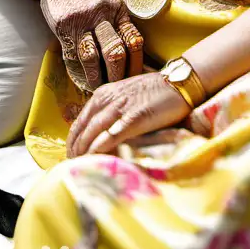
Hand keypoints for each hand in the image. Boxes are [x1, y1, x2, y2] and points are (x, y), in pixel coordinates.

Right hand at [36, 0, 143, 91]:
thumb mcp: (108, 6)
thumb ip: (118, 27)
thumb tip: (131, 61)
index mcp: (118, 10)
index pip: (134, 40)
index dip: (136, 64)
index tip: (136, 79)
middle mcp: (101, 15)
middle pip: (114, 52)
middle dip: (117, 75)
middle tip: (117, 89)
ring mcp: (81, 22)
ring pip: (92, 57)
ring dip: (96, 77)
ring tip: (99, 88)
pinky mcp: (64, 28)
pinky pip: (72, 56)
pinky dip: (78, 72)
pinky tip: (83, 79)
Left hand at [66, 72, 190, 157]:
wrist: (179, 83)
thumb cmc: (155, 92)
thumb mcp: (126, 97)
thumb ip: (112, 111)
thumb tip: (101, 132)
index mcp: (103, 93)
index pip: (80, 119)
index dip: (72, 138)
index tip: (70, 153)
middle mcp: (108, 99)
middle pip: (83, 127)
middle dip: (74, 148)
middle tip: (70, 164)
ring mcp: (120, 107)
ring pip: (93, 131)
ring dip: (83, 150)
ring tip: (78, 165)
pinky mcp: (134, 118)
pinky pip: (111, 135)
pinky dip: (100, 147)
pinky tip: (94, 157)